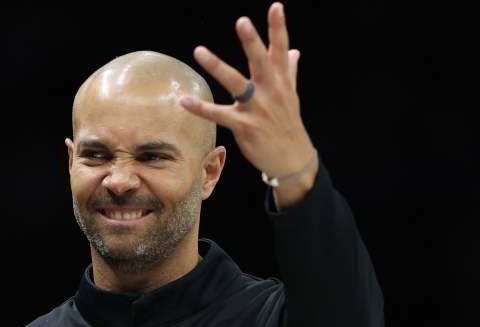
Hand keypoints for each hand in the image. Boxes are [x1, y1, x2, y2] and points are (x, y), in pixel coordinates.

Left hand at [179, 2, 316, 181]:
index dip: (278, 27)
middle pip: (260, 62)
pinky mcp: (244, 126)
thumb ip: (290, 71)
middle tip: (242, 21)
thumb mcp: (292, 95)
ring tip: (199, 51)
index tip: (276, 6)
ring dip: (217, 67)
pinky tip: (184, 100)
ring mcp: (257, 109)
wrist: (293, 159)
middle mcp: (271, 92)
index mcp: (281, 81)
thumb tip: (296, 50)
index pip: (280, 49)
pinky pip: (219, 114)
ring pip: (236, 84)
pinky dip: (201, 108)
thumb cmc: (288, 124)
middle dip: (252, 42)